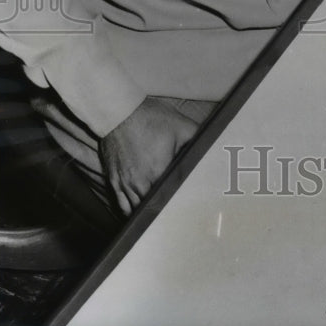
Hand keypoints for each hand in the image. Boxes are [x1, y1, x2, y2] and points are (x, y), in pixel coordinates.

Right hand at [99, 97, 198, 215]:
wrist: (119, 112)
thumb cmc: (150, 118)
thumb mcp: (181, 125)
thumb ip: (198, 138)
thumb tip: (212, 146)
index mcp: (159, 172)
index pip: (172, 196)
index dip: (180, 200)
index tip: (187, 201)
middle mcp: (140, 183)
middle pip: (154, 206)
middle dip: (164, 208)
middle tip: (175, 209)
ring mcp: (125, 183)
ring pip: (136, 209)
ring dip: (147, 211)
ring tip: (159, 213)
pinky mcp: (114, 180)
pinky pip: (122, 204)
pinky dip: (130, 210)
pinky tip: (138, 211)